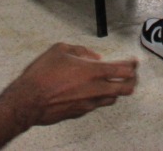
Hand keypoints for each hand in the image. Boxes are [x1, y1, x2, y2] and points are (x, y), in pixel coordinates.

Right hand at [0, 43, 137, 127]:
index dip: (132, 65)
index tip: (134, 62)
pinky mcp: (80, 113)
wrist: (28, 100)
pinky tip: (94, 91)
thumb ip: (81, 50)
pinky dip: (101, 97)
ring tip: (115, 82)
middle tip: (131, 74)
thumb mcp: (60, 49)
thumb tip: (94, 56)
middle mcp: (95, 89)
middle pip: (126, 88)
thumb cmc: (42, 74)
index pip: (124, 70)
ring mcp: (89, 103)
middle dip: (132, 80)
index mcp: (93, 72)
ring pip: (113, 98)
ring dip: (117, 90)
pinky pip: (97, 104)